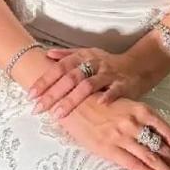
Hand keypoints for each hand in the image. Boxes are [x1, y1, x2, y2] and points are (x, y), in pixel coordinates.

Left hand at [27, 43, 169, 118]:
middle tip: (39, 108)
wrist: (138, 65)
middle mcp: (94, 64)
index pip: (59, 68)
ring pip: (88, 85)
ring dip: (72, 99)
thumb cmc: (108, 64)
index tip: (31, 95)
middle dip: (53, 94)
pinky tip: (99, 104)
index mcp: (83, 57)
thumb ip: (67, 55)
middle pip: (70, 78)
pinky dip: (107, 96)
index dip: (44, 81)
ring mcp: (109, 74)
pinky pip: (115, 90)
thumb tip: (47, 55)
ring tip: (59, 114)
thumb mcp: (87, 55)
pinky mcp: (124, 84)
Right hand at [52, 93, 169, 169]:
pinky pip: (134, 165)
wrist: (69, 97)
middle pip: (165, 148)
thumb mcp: (122, 105)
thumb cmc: (95, 99)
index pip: (169, 133)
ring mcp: (122, 136)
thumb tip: (153, 136)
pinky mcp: (108, 148)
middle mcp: (136, 123)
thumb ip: (138, 119)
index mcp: (141, 110)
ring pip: (153, 159)